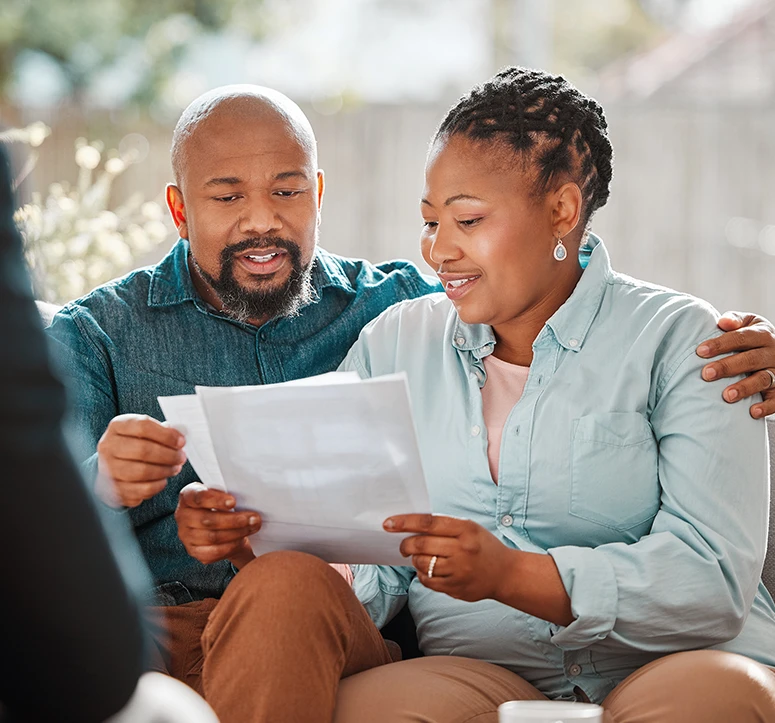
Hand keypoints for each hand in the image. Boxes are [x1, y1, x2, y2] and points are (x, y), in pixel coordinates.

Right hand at [96, 414, 185, 507]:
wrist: (113, 464)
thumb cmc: (134, 444)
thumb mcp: (145, 431)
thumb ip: (162, 431)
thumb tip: (179, 436)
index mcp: (117, 426)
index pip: (143, 426)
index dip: (166, 435)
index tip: (181, 441)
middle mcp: (108, 446)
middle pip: (143, 450)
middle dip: (169, 455)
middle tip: (181, 457)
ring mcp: (108, 469)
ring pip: (142, 472)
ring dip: (165, 471)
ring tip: (175, 468)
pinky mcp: (113, 489)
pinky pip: (141, 489)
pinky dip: (157, 485)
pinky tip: (163, 480)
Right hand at [175, 482, 260, 568]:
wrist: (220, 524)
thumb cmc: (222, 504)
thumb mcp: (222, 494)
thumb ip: (228, 495)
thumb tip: (250, 494)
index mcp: (188, 496)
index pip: (198, 497)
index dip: (216, 500)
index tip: (234, 502)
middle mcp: (183, 515)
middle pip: (207, 520)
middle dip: (234, 520)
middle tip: (254, 518)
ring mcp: (186, 535)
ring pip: (212, 537)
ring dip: (237, 533)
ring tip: (253, 527)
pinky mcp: (193, 551)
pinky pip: (212, 552)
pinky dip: (230, 546)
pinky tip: (241, 540)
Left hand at [385, 514, 513, 602]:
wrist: (505, 574)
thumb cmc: (482, 546)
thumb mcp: (470, 528)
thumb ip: (444, 526)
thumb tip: (410, 526)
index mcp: (465, 529)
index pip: (428, 523)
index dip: (404, 522)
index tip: (388, 523)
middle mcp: (462, 550)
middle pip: (421, 545)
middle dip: (405, 545)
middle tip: (403, 546)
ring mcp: (459, 571)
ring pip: (422, 564)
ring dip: (415, 561)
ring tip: (420, 558)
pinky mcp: (456, 588)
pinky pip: (427, 581)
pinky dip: (422, 574)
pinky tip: (428, 570)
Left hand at [697, 311, 774, 417]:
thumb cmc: (753, 337)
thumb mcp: (748, 323)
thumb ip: (735, 321)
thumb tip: (722, 322)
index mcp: (763, 334)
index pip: (741, 337)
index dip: (721, 344)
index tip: (700, 351)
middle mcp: (773, 352)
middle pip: (751, 359)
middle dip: (728, 367)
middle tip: (706, 374)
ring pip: (763, 379)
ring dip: (745, 388)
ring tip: (727, 396)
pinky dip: (767, 406)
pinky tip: (752, 411)